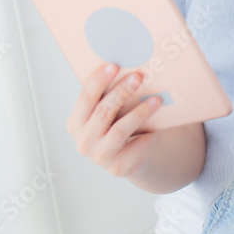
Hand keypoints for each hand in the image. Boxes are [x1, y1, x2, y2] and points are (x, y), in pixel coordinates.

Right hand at [66, 63, 161, 177]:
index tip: (114, 66)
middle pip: (103, 112)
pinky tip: (157, 128)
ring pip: (120, 130)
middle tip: (138, 77)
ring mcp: (100, 156)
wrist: (127, 157)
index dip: (99, 81)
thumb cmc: (116, 126)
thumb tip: (129, 69)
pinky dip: (148, 136)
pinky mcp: (118, 167)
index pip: (86, 98)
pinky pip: (135, 147)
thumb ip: (109, 96)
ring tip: (156, 100)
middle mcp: (84, 141)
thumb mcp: (108, 112)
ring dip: (139, 112)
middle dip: (121, 92)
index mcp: (76, 123)